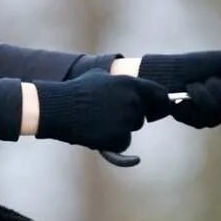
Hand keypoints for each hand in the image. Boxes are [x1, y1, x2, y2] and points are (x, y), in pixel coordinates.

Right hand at [34, 70, 172, 151]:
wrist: (60, 108)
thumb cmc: (77, 90)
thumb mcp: (100, 76)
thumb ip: (121, 82)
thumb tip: (133, 86)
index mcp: (131, 83)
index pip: (159, 94)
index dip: (159, 102)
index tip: (157, 109)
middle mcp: (133, 101)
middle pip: (142, 114)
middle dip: (130, 116)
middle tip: (109, 114)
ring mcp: (127, 120)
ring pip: (132, 128)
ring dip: (120, 128)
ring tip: (98, 121)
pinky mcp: (119, 137)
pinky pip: (123, 143)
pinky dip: (113, 143)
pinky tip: (97, 134)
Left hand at [136, 49, 220, 128]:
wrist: (165, 74)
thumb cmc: (193, 65)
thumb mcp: (220, 63)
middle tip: (214, 77)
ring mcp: (215, 116)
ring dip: (206, 92)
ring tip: (193, 84)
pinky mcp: (198, 122)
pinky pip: (204, 116)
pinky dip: (193, 100)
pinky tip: (184, 96)